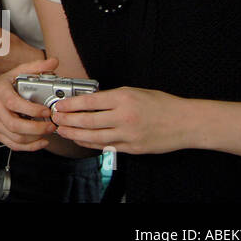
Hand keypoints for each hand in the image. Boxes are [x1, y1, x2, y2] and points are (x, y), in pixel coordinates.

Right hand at [0, 57, 59, 151]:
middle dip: (36, 128)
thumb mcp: (18, 72)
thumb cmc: (6, 84)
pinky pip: (13, 145)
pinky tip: (41, 141)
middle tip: (51, 125)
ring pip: (15, 137)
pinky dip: (29, 146)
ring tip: (48, 132)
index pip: (14, 103)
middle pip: (14, 125)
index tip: (47, 111)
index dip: (31, 110)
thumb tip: (54, 62)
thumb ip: (36, 67)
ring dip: (35, 138)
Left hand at [50, 87, 185, 154]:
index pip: (89, 102)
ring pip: (94, 137)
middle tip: (55, 119)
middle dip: (67, 121)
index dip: (70, 104)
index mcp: (124, 99)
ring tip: (63, 131)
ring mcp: (128, 134)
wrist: (185, 122)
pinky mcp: (133, 148)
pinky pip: (106, 146)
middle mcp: (124, 117)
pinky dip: (91, 144)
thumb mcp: (134, 92)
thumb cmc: (162, 104)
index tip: (59, 105)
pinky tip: (81, 140)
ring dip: (75, 135)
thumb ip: (111, 97)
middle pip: (88, 121)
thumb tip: (89, 101)